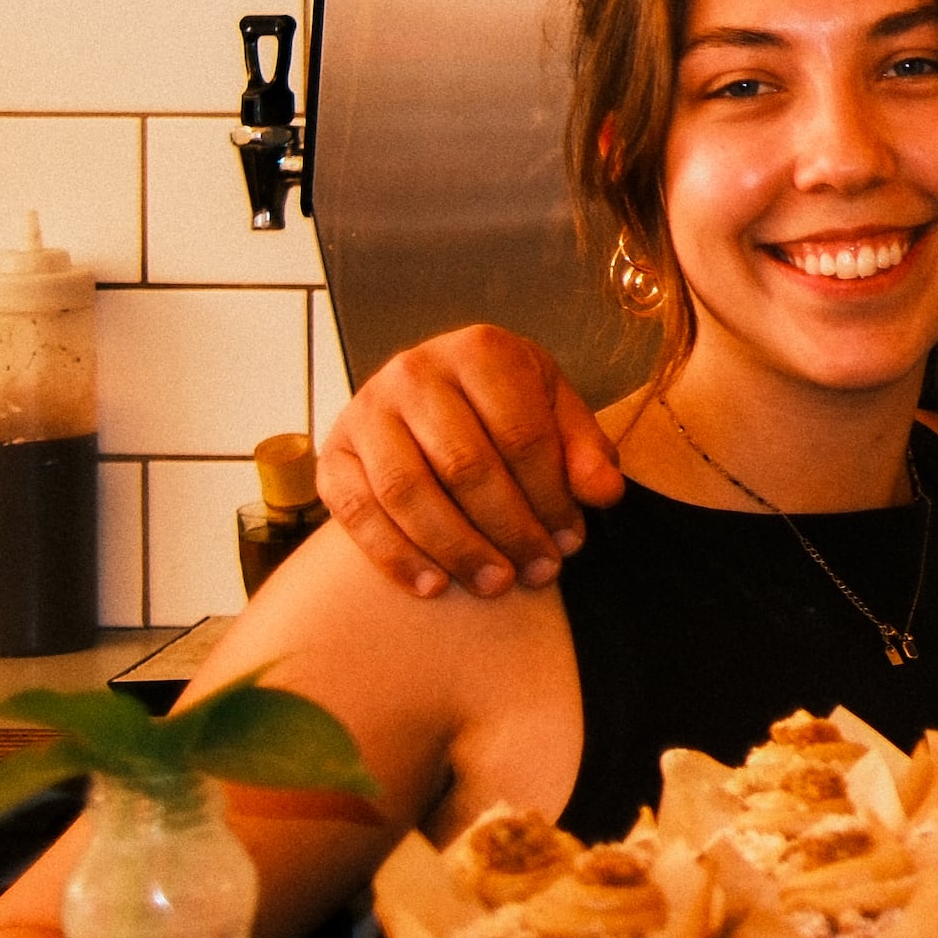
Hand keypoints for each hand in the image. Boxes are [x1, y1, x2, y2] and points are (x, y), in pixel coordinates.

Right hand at [317, 326, 615, 597]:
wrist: (429, 397)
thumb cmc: (504, 405)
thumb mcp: (554, 410)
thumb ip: (583, 449)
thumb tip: (605, 493)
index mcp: (480, 351)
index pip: (522, 433)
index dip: (551, 496)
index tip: (571, 541)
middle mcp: (414, 372)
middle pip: (465, 466)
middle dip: (509, 529)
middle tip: (539, 572)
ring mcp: (365, 411)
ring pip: (408, 492)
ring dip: (456, 548)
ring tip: (495, 585)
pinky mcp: (332, 454)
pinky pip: (357, 512)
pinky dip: (394, 555)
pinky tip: (433, 587)